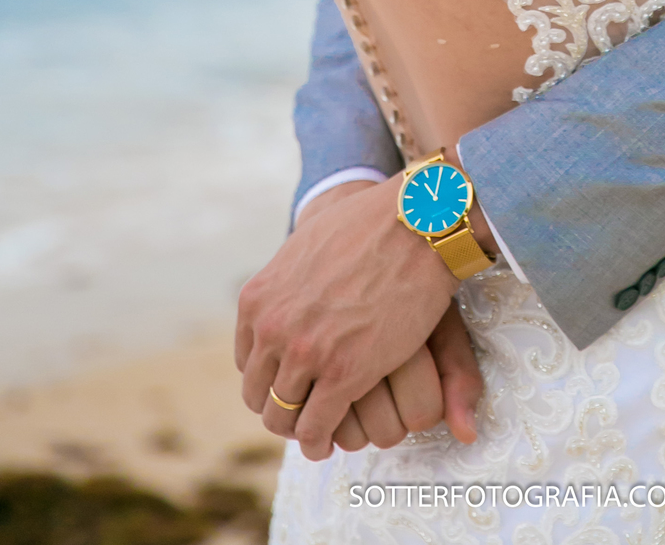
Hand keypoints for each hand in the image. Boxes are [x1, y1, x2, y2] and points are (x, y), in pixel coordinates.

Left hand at [235, 176, 455, 460]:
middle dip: (281, 408)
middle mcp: (273, 329)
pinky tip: (330, 442)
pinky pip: (317, 427)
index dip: (270, 379)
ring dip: (299, 428)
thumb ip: (284, 281)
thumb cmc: (368, 225)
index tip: (291, 385)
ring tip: (317, 432)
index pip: (247, 362)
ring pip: (283, 417)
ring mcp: (307, 353)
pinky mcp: (344, 373)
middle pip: (259, 395)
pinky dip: (319, 442)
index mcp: (258, 300)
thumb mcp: (304, 245)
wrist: (416, 222)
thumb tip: (277, 298)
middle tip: (306, 413)